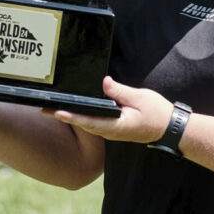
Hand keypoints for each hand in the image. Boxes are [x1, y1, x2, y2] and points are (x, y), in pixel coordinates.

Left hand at [47, 76, 175, 144]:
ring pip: (86, 124)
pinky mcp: (112, 127)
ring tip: (52, 109)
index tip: (57, 112)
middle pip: (82, 123)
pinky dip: (80, 116)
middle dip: (64, 116)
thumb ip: (120, 91)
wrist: (169, 128)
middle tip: (45, 108)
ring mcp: (110, 131)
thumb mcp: (140, 98)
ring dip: (70, 116)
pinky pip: (92, 123)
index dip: (72, 117)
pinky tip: (73, 109)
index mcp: (116, 125)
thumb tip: (104, 82)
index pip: (90, 121)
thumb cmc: (157, 113)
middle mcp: (110, 131)